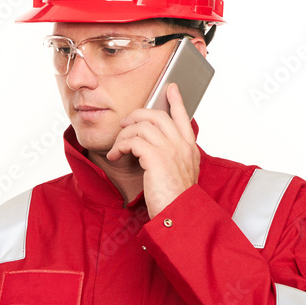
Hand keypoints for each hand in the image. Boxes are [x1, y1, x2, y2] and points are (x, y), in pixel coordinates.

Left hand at [106, 83, 199, 217]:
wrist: (179, 216)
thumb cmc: (175, 201)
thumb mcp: (179, 175)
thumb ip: (172, 159)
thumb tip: (153, 150)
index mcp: (190, 149)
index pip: (183, 118)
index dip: (176, 101)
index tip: (171, 88)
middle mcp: (182, 146)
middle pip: (158, 116)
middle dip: (137, 115)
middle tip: (124, 124)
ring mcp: (171, 150)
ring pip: (142, 126)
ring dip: (124, 136)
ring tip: (116, 149)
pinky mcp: (157, 157)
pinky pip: (133, 141)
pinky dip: (120, 146)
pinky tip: (115, 156)